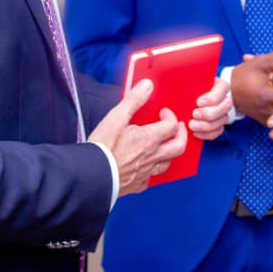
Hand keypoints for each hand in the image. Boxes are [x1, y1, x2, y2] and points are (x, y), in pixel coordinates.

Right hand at [88, 79, 187, 196]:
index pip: (172, 126)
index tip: (164, 113)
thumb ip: (134, 100)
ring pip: (167, 164)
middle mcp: (152, 156)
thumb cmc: (103, 147)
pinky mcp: (136, 185)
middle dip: (181, 135)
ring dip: (168, 154)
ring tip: (163, 147)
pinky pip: (149, 179)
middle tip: (177, 129)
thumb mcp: (117, 117)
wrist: (91, 175)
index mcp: (149, 139)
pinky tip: (144, 168)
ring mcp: (146, 172)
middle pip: (179, 147)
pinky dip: (150, 172)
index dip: (171, 117)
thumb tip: (148, 86)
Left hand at [189, 78, 232, 140]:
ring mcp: (224, 112)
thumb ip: (189, 82)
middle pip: (226, 106)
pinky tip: (196, 133)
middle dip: (209, 113)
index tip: (198, 102)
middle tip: (194, 114)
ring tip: (192, 125)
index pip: (222, 89)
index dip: (211, 98)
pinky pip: (218, 131)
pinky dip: (207, 134)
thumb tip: (178, 84)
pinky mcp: (220, 124)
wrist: (193, 98)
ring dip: (206, 125)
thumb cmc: (192, 88)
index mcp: (220, 85)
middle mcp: (225, 99)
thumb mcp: (192, 81)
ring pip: (222, 120)